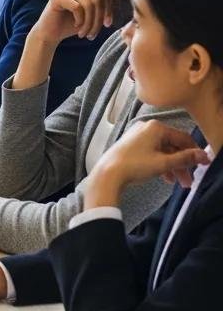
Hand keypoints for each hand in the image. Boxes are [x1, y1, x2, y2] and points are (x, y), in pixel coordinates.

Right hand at [31, 0, 113, 44]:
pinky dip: (80, 20)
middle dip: (98, 19)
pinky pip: (77, 7)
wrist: (50, 34)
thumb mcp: (89, 16)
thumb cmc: (70, 26)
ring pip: (88, 4)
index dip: (108, 10)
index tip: (107, 24)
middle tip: (93, 34)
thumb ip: (100, 7)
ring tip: (85, 34)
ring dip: (89, 23)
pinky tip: (76, 27)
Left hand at [86, 121, 209, 208]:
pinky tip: (165, 178)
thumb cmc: (135, 165)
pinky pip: (152, 153)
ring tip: (179, 184)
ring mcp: (138, 136)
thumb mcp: (164, 163)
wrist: (108, 173)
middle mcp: (146, 128)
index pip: (182, 138)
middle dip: (182, 164)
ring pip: (163, 151)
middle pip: (172, 146)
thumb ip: (184, 159)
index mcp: (156, 127)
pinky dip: (160, 164)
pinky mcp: (132, 145)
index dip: (194, 152)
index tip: (203, 165)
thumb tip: (202, 155)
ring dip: (172, 167)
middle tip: (189, 181)